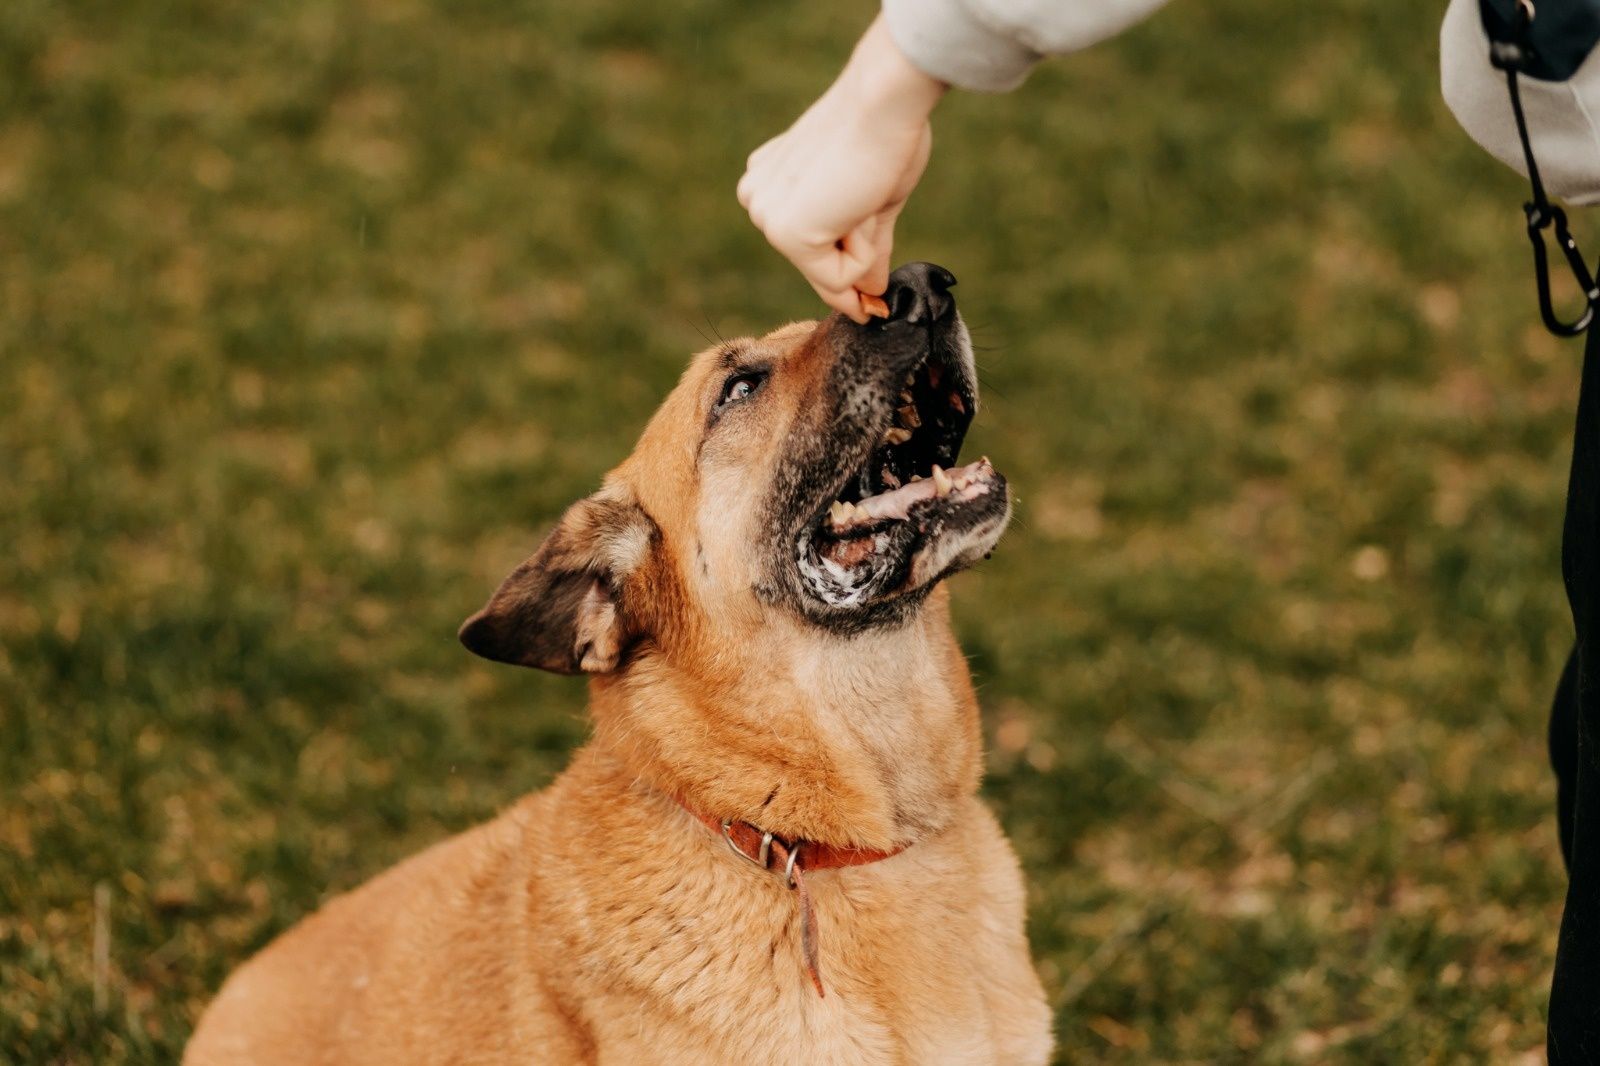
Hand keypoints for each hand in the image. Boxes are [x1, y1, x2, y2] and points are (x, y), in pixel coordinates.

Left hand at [738, 16, 945, 321]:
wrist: (883, 104)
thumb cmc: (885, 138)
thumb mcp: (873, 202)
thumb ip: (864, 249)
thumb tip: (873, 294)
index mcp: (770, 184)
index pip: (809, 247)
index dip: (843, 269)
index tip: (868, 302)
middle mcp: (758, 200)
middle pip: (819, 268)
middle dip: (858, 253)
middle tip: (868, 198)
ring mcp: (767, 217)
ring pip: (832, 274)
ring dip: (863, 243)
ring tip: (863, 190)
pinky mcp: (786, 233)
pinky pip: (839, 277)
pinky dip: (864, 252)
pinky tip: (860, 203)